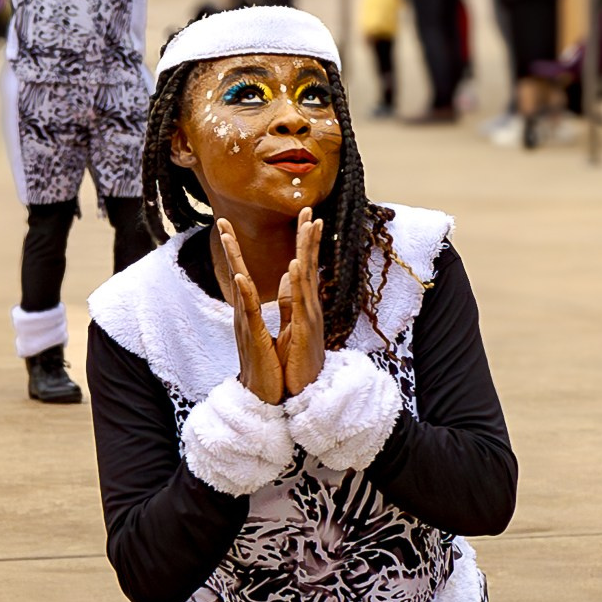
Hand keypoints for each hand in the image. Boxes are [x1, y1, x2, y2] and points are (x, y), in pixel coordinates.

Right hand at [210, 218, 284, 404]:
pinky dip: (244, 294)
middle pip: (237, 272)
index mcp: (251, 310)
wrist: (264, 398)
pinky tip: (240, 278)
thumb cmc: (271, 365)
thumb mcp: (277, 329)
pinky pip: (248, 312)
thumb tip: (289, 279)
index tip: (232, 225)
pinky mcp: (252, 337)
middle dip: (230, 245)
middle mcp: (245, 313)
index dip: (240, 249)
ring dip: (234, 260)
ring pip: (240, 286)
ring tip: (226, 236)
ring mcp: (246, 324)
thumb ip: (281, 303)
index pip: (246, 273)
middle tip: (221, 220)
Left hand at [275, 208, 326, 398]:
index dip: (306, 241)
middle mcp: (311, 307)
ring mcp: (311, 318)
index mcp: (305, 305)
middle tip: (310, 209)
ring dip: (306, 251)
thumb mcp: (294, 324)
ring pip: (308, 278)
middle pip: (310, 265)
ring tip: (307, 227)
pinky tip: (295, 264)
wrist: (302, 392)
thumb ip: (293, 299)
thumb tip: (290, 276)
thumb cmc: (298, 360)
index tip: (306, 216)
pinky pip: (301, 303)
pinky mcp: (306, 331)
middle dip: (309, 237)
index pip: (305, 266)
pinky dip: (298, 282)